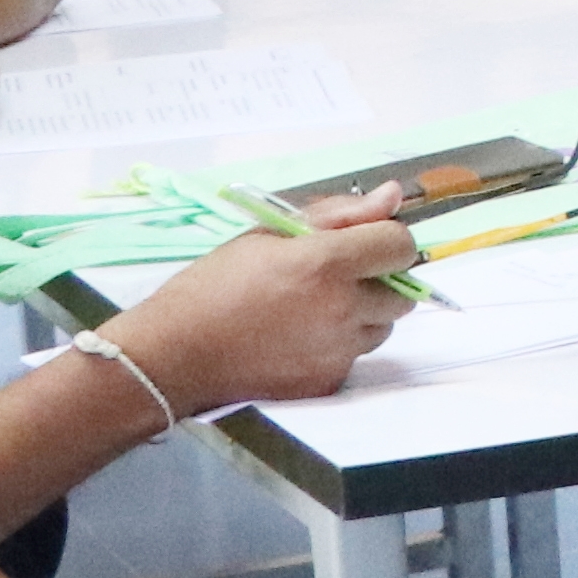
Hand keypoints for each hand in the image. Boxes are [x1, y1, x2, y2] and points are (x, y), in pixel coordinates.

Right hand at [118, 212, 421, 411]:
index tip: (361, 243)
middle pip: (401, 292)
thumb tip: (391, 196)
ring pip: (382, 326)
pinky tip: (299, 338)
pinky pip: (355, 356)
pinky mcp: (328, 381)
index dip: (384, 240)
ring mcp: (337, 350)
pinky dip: (339, 345)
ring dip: (363, 314)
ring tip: (313, 309)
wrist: (176, 353)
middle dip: (377, 280)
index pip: (400, 246)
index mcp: (326, 265)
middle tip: (334, 278)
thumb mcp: (268, 234)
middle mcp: (341, 309)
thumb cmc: (213, 287)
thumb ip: (337, 214)